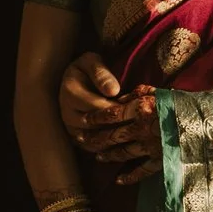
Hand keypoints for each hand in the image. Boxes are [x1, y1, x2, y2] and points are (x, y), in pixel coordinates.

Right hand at [59, 52, 162, 182]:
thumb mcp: (92, 61)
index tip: (141, 109)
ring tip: (139, 137)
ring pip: (96, 142)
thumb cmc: (87, 68)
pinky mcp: (76, 139)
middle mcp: (67, 113)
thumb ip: (101, 74)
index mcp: (70, 92)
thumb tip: (113, 91)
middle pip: (99, 127)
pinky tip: (127, 145)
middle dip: (123, 127)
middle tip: (145, 127)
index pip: (100, 107)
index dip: (122, 110)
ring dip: (117, 141)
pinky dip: (109, 149)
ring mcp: (71, 128)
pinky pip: (93, 149)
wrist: (73, 79)